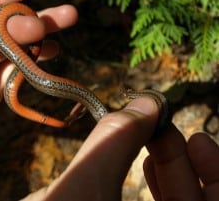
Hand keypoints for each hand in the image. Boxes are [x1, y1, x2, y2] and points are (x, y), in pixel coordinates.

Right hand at [20, 98, 218, 200]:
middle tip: (161, 125)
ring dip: (165, 167)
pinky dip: (148, 182)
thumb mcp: (82, 185)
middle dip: (179, 161)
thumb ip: (115, 141)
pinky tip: (137, 158)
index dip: (216, 176)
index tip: (197, 138)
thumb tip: (148, 102)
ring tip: (151, 134)